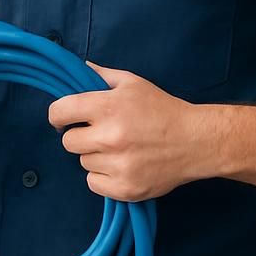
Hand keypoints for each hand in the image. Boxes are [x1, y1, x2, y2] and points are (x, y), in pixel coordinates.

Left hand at [46, 61, 211, 200]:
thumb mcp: (132, 83)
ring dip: (95, 156)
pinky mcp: (125, 188)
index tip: (66, 118)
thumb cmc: (162, 109)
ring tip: (119, 149)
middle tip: (100, 133)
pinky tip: (121, 165)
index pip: (58, 112)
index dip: (59, 115)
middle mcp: (109, 137)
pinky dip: (103, 177)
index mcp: (107, 107)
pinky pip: (93, 183)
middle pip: (68, 141)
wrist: (196, 141)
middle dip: (80, 135)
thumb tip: (77, 68)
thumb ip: (100, 75)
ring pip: (83, 162)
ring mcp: (118, 165)